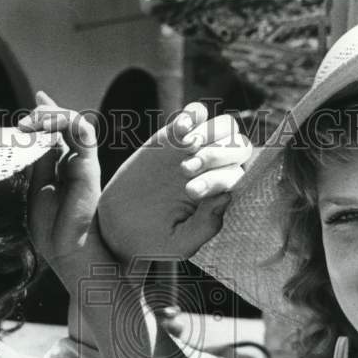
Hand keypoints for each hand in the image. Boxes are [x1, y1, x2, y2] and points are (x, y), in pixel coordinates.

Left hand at [20, 91, 113, 290]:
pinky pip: (82, 133)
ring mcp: (85, 164)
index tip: (35, 102)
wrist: (70, 256)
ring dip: (50, 116)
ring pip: (75, 123)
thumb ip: (38, 163)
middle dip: (43, 115)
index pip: (60, 131)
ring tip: (29, 122)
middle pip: (65, 124)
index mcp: (65, 168)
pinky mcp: (89, 169)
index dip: (48, 113)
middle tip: (22, 123)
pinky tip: (43, 125)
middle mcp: (78, 163)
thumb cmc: (54, 232)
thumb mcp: (37, 190)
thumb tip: (30, 136)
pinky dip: (63, 122)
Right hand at [97, 103, 250, 265]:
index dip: (218, 180)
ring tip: (185, 148)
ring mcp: (196, 150)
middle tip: (185, 171)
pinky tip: (179, 130)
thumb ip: (205, 227)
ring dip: (209, 133)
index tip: (190, 192)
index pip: (236, 176)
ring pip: (225, 126)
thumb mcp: (179, 244)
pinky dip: (193, 115)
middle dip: (216, 155)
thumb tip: (226, 197)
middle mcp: (214, 171)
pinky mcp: (174, 136)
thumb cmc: (152, 240)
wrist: (118, 226)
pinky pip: (196, 113)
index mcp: (220, 196)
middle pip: (239, 146)